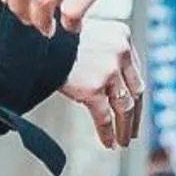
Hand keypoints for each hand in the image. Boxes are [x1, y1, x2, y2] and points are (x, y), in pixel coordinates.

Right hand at [59, 19, 144, 150]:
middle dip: (135, 115)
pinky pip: (105, 117)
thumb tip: (113, 78)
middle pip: (136, 91)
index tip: (135, 105)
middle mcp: (121, 53)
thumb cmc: (59, 35)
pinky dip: (108, 133)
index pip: (136, 71)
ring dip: (125, 128)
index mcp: (123, 37)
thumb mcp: (92, 33)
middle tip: (132, 130)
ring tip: (122, 141)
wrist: (39, 37)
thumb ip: (106, 52)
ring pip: (124, 107)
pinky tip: (108, 142)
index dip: (135, 93)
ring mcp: (108, 71)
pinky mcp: (93, 89)